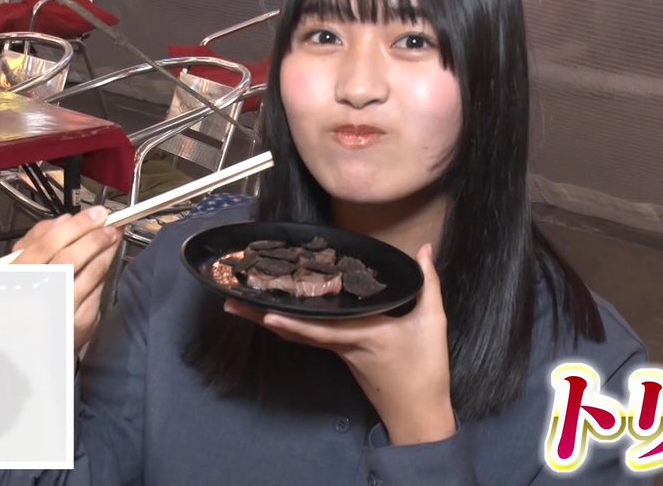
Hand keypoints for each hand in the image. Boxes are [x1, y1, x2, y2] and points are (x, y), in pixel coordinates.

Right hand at [12, 206, 122, 359]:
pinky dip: (105, 273)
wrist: (27, 342)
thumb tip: (66, 220)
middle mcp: (36, 293)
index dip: (76, 226)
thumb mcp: (19, 264)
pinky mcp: (79, 323)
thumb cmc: (23, 295)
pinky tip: (108, 261)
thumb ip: (38, 239)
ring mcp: (60, 310)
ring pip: (89, 275)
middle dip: (94, 238)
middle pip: (70, 259)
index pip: (47, 244)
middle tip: (110, 226)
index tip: (97, 214)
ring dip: (106, 253)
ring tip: (113, 238)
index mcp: (16, 275)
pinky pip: (97, 293)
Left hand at [224, 243, 454, 445]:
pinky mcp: (340, 354)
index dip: (294, 323)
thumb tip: (426, 248)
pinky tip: (274, 314)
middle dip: (260, 317)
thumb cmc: (425, 370)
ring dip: (267, 320)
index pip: (322, 329)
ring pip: (298, 335)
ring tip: (239, 305)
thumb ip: (428, 283)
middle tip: (229, 301)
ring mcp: (338, 352)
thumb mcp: (433, 323)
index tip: (267, 314)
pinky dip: (288, 325)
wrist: (417, 414)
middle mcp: (343, 344)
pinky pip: (308, 338)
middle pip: (295, 331)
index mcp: (364, 335)